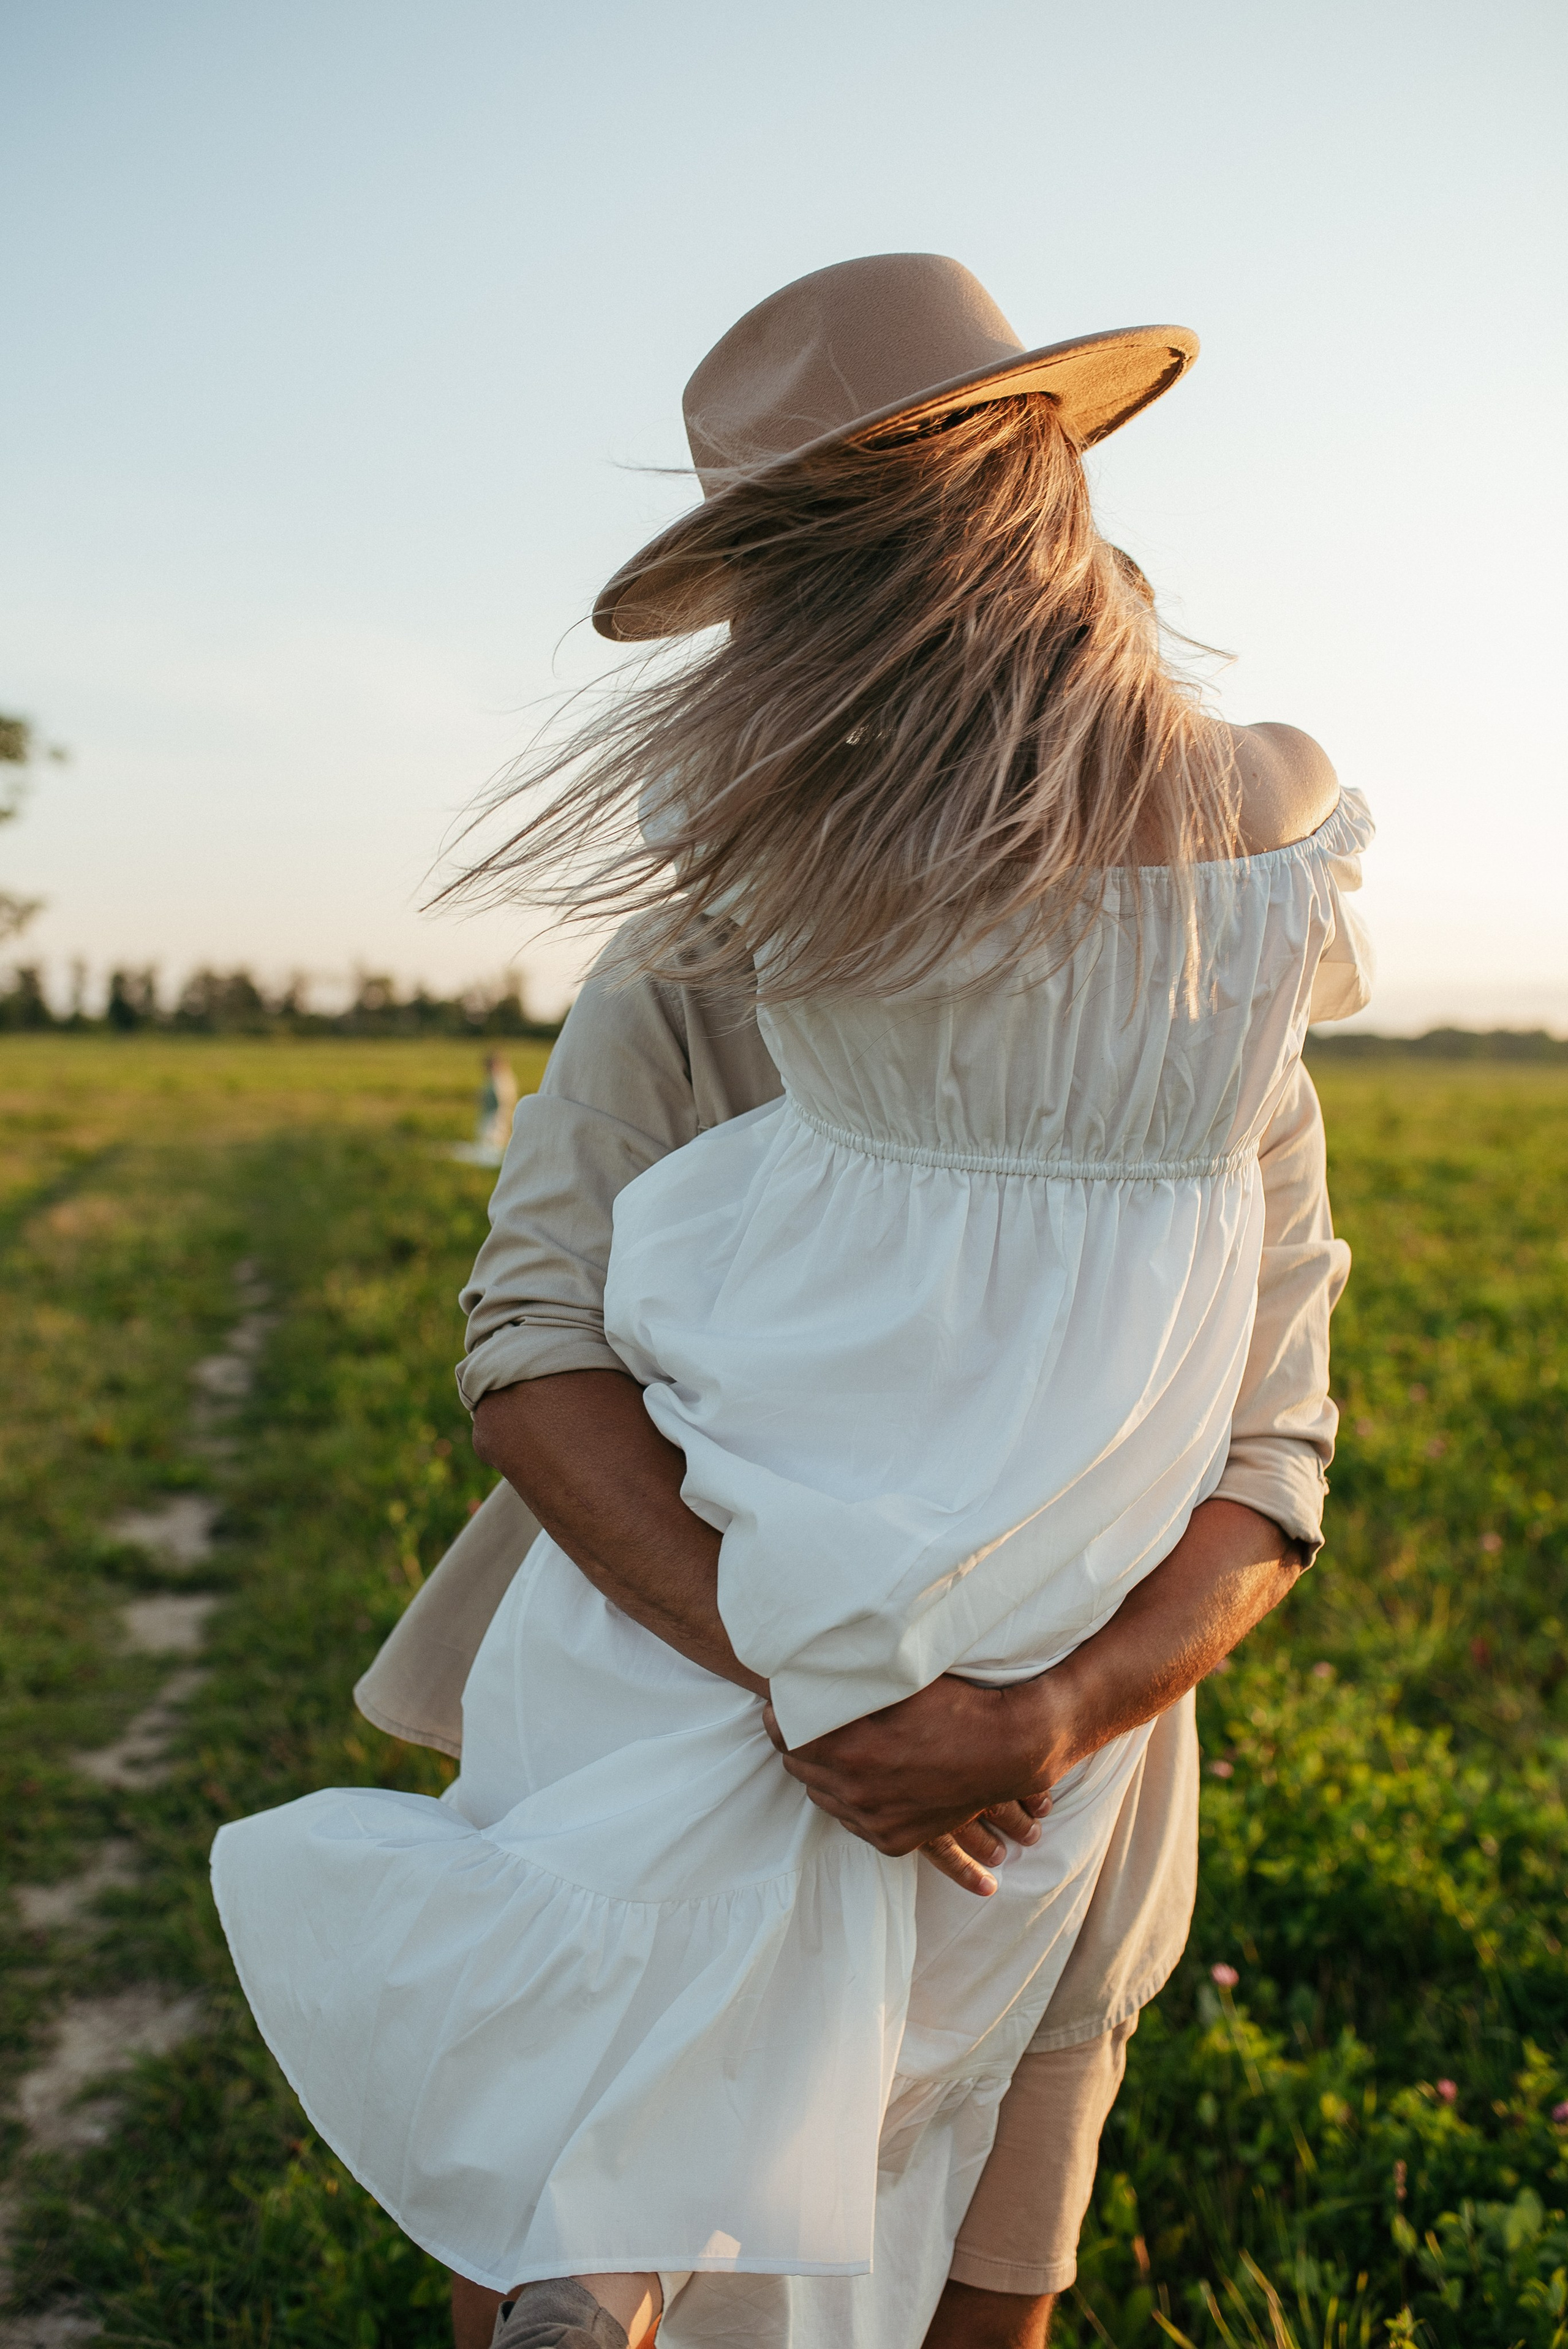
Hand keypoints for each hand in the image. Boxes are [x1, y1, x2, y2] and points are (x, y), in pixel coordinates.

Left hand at [763, 1673, 1075, 1895]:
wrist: (1009, 1750)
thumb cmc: (956, 1706)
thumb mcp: (900, 1684)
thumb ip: (851, 1682)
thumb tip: (813, 1670)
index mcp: (852, 1751)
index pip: (787, 1736)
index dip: (782, 1715)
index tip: (784, 1701)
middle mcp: (858, 1793)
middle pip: (800, 1768)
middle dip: (799, 1744)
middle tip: (804, 1721)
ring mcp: (876, 1822)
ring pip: (823, 1797)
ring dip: (822, 1773)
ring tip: (830, 1749)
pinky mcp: (893, 1841)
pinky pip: (852, 1821)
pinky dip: (849, 1800)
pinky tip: (856, 1779)